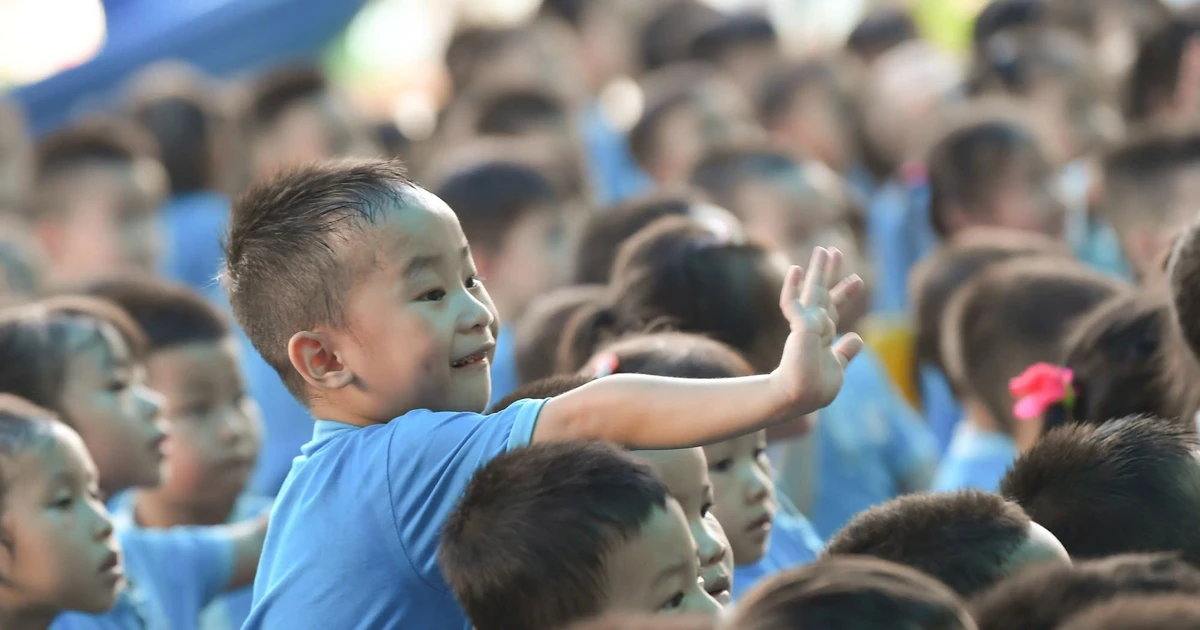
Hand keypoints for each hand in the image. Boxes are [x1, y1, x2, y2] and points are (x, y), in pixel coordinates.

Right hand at [770, 247, 864, 410]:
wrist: (799, 397)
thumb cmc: (814, 388)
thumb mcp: (837, 368)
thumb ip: (846, 352)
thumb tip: (857, 337)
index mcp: (822, 335)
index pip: (834, 308)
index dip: (845, 294)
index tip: (858, 280)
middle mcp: (813, 326)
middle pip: (822, 293)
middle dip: (829, 273)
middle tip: (835, 251)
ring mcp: (805, 325)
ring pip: (811, 292)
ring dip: (817, 270)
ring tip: (822, 250)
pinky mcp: (799, 328)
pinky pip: (793, 304)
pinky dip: (793, 287)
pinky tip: (796, 270)